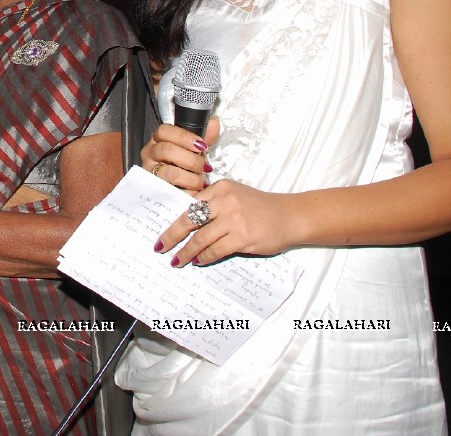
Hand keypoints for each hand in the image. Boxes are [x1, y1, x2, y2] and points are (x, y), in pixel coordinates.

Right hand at [141, 118, 218, 191]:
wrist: (179, 185)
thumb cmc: (186, 162)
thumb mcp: (195, 147)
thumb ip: (205, 135)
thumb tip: (213, 123)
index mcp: (159, 138)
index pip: (164, 131)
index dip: (183, 137)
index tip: (202, 146)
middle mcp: (150, 153)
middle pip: (166, 150)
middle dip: (190, 160)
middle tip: (205, 167)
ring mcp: (150, 171)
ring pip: (168, 172)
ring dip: (189, 178)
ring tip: (201, 182)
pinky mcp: (154, 188)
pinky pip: (170, 190)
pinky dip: (185, 192)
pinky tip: (195, 192)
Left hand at [156, 179, 300, 266]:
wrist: (291, 216)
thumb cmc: (261, 208)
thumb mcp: (235, 196)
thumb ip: (214, 205)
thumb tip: (188, 224)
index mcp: (220, 188)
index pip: (190, 205)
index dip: (174, 220)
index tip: (163, 232)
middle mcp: (225, 201)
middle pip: (189, 220)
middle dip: (171, 236)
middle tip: (160, 247)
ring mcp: (234, 219)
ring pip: (200, 239)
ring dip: (187, 252)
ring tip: (178, 261)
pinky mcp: (242, 237)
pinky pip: (215, 250)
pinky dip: (204, 257)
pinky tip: (199, 261)